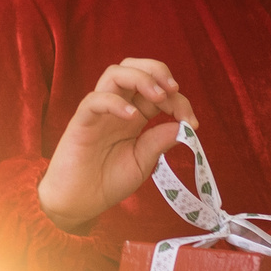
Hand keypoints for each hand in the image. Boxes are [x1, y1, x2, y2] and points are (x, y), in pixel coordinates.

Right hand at [38, 59, 194, 231]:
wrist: (79, 202)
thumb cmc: (108, 181)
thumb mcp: (142, 162)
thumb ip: (159, 142)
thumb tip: (184, 126)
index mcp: (134, 115)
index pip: (157, 91)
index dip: (178, 100)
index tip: (192, 122)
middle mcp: (117, 107)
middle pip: (134, 68)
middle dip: (157, 71)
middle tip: (173, 90)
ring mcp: (99, 112)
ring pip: (115, 74)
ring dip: (141, 79)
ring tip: (158, 96)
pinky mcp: (82, 121)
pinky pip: (95, 100)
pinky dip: (116, 102)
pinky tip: (132, 116)